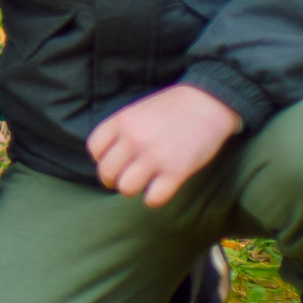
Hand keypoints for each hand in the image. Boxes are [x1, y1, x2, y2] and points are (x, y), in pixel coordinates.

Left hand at [87, 83, 241, 207]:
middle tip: (124, 179)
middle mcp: (133, 140)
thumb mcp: (136, 110)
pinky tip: (159, 189)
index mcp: (121, 122)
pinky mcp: (176, 172)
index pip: (94, 149)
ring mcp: (154, 157)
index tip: (113, 162)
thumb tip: (108, 157)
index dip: (101, 159)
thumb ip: (121, 130)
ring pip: (126, 188)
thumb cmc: (171, 107)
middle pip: (106, 173)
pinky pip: (153, 198)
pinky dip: (154, 199)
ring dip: (132, 189)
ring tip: (142, 184)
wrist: (208, 103)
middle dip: (113, 180)